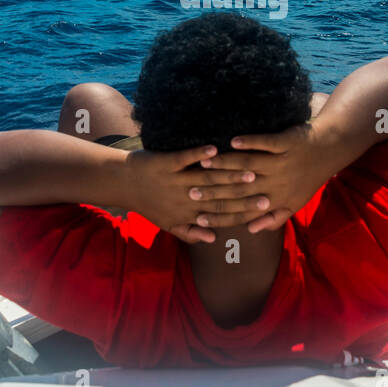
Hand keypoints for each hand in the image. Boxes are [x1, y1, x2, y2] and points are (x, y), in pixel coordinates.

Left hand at [123, 144, 271, 243]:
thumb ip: (191, 233)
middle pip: (218, 196)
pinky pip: (183, 158)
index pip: (221, 213)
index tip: (264, 206)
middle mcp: (183, 199)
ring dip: (227, 173)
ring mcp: (173, 181)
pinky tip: (215, 147)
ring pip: (205, 179)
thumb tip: (213, 239)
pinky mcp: (164, 164)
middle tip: (266, 187)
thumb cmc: (148, 204)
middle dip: (243, 192)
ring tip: (249, 168)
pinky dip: (199, 153)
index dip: (243, 211)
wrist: (121, 184)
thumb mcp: (168, 225)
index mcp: (187, 214)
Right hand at [199, 123, 335, 233]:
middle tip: (190, 191)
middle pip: (241, 190)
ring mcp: (282, 163)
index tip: (199, 219)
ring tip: (204, 163)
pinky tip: (232, 141)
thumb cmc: (309, 178)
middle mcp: (278, 184)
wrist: (330, 150)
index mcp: (276, 201)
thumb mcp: (294, 203)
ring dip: (226, 164)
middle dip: (215, 191)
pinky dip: (250, 142)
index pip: (244, 213)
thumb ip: (273, 219)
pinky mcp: (287, 143)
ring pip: (250, 165)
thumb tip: (251, 230)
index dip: (221, 217)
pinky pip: (266, 143)